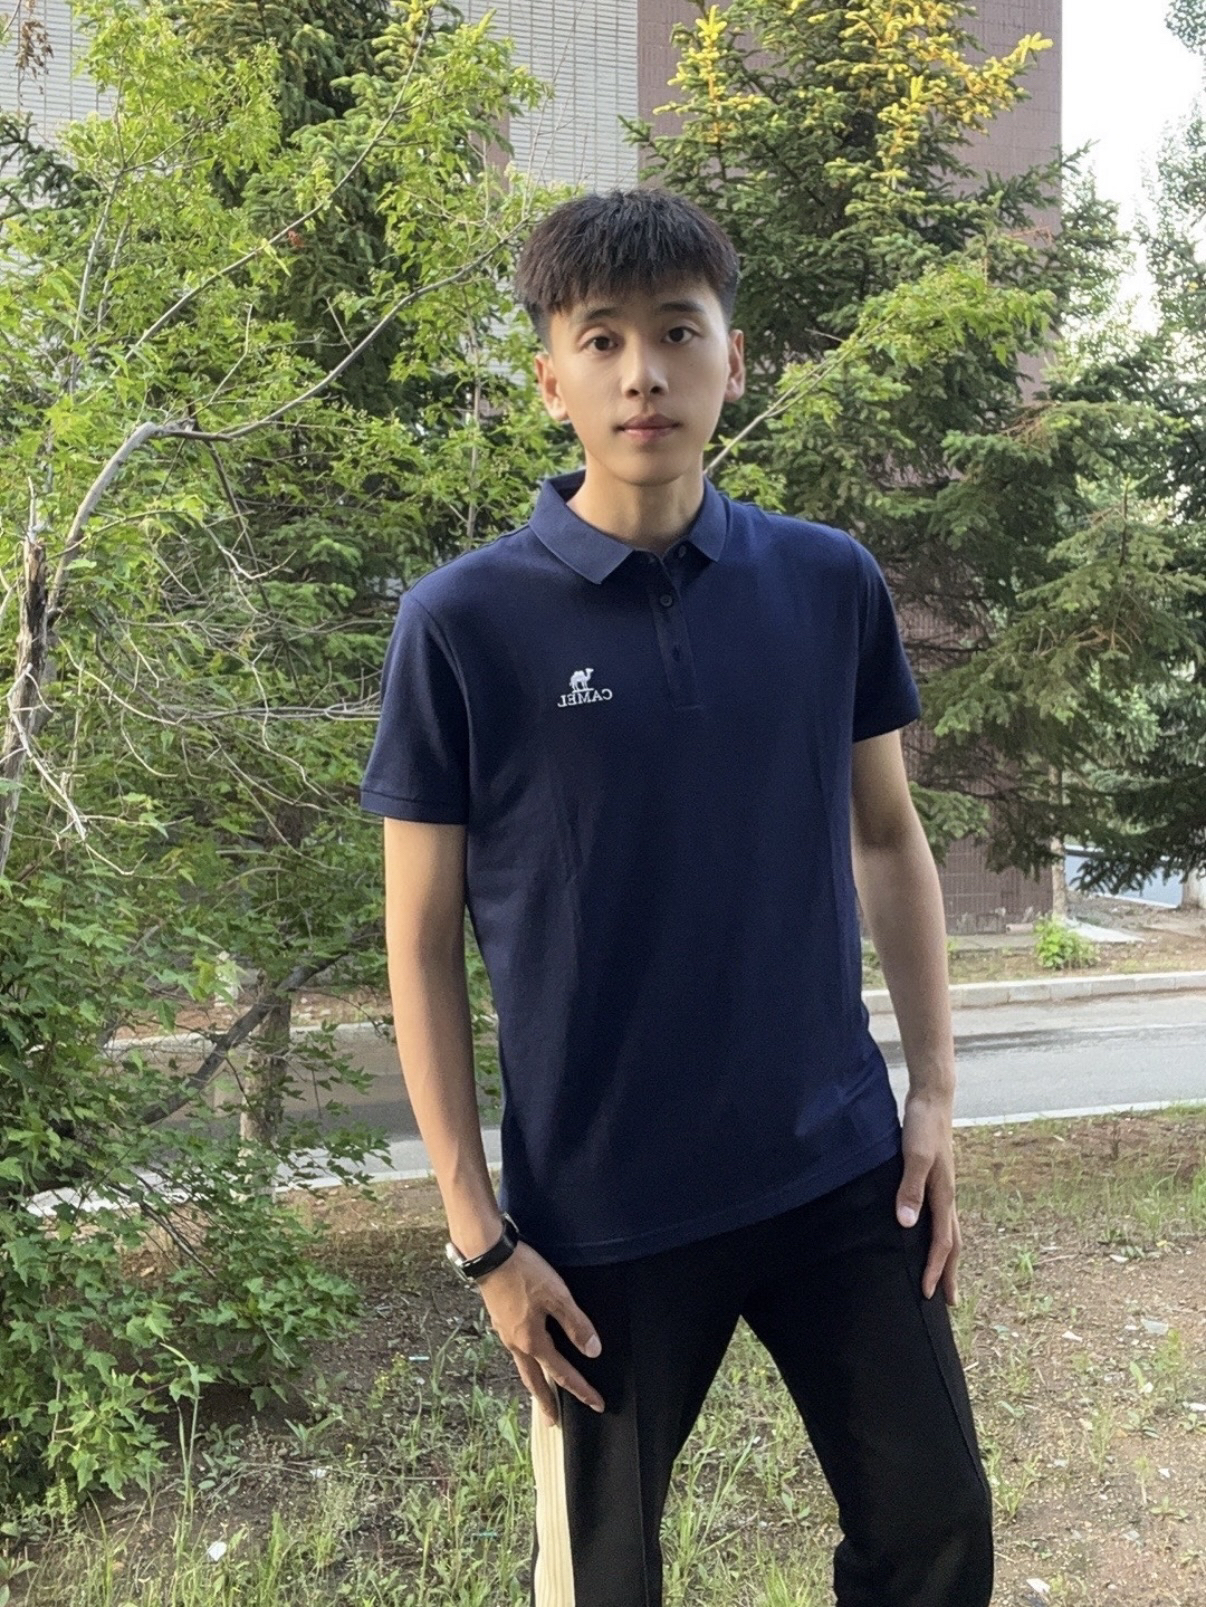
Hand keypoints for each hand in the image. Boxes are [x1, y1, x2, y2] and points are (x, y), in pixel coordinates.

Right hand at [475, 1242, 604, 1425]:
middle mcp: (516, 1343)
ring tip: (541, 1392)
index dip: (582, 1390)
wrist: (488, 1254)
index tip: (597, 1404)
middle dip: (546, 1402)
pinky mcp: (500, 1319)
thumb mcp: (557, 1296)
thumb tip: (593, 1351)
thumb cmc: (523, 1272)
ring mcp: (505, 1332)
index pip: (562, 1373)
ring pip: (523, 1366)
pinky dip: (526, 1361)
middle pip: (534, 1380)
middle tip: (553, 1422)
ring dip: (534, 1382)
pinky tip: (528, 1353)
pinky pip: (516, 1350)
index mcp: (532, 1341)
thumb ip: (575, 1324)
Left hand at [896, 1091, 959, 1305]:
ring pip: (950, 1231)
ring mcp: (944, 1187)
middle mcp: (948, 1196)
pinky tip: (927, 1235)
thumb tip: (906, 1224)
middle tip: (949, 1302)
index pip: (943, 1243)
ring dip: (948, 1257)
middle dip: (951, 1274)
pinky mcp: (936, 1179)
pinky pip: (941, 1216)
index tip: (929, 1295)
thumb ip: (910, 1189)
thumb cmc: (923, 1126)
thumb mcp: (914, 1156)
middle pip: (954, 1244)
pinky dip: (940, 1235)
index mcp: (944, 1195)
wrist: (932, 1099)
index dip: (936, 1270)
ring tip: (943, 1276)